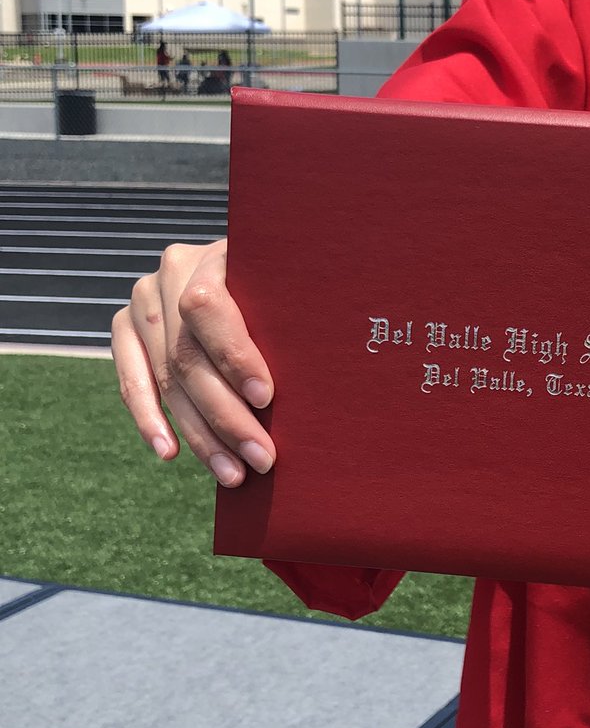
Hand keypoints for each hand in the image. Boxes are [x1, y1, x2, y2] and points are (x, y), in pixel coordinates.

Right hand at [111, 239, 275, 486]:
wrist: (252, 264)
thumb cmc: (285, 285)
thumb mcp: (292, 285)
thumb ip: (295, 312)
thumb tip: (326, 377)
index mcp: (213, 255)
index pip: (208, 308)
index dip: (234, 356)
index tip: (267, 398)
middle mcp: (168, 273)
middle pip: (187, 355)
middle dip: (226, 416)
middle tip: (261, 458)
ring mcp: (142, 301)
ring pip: (165, 378)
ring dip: (199, 433)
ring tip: (232, 473)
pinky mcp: (126, 329)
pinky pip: (131, 382)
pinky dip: (151, 421)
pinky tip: (169, 453)